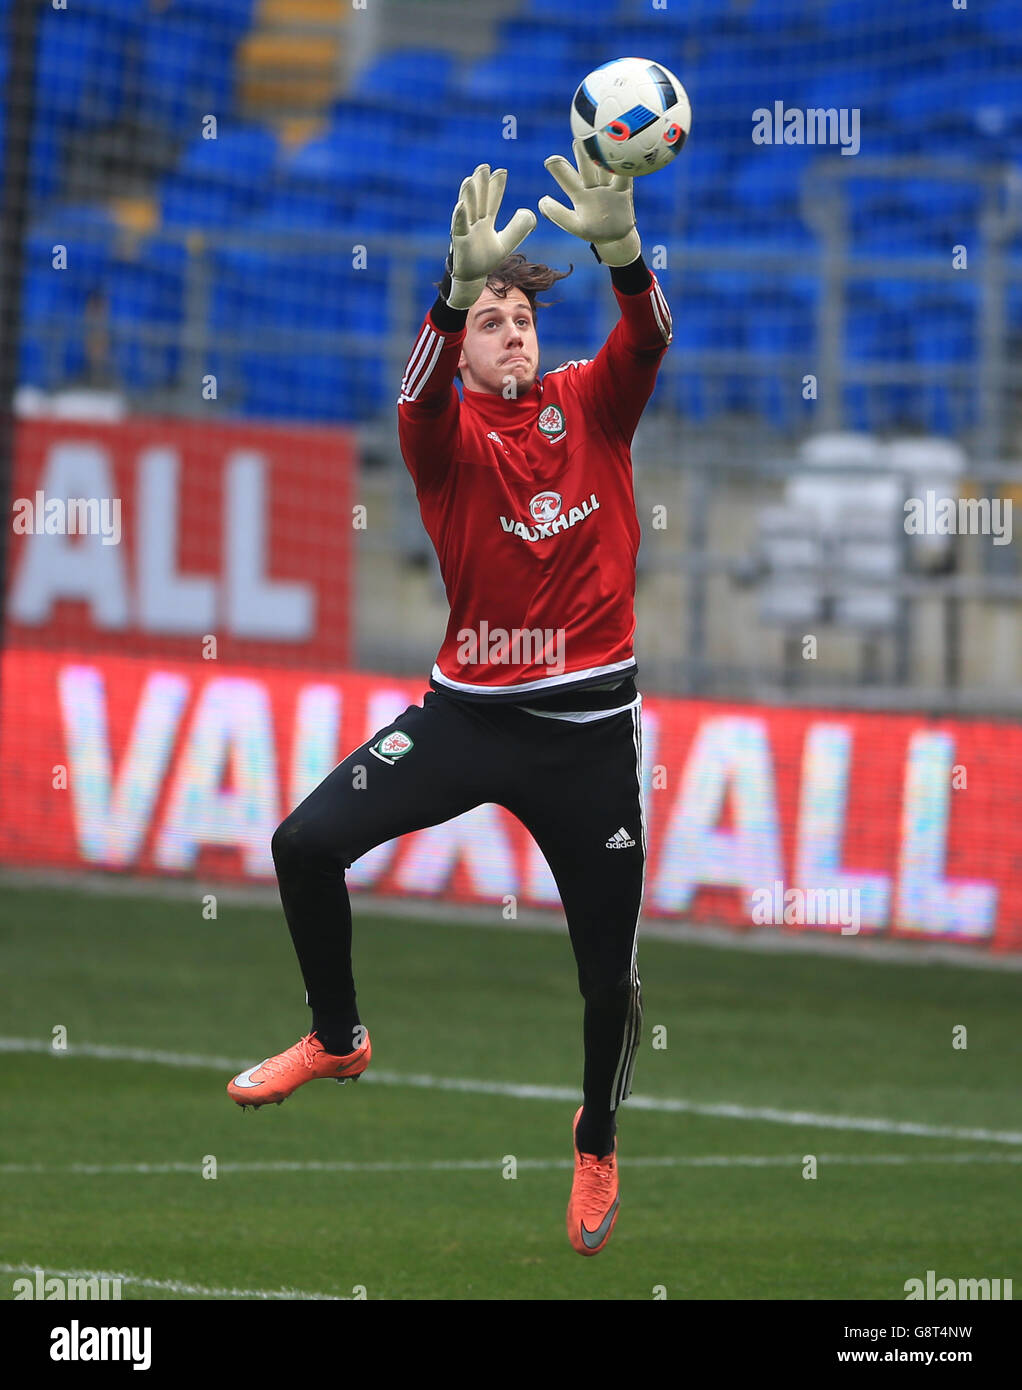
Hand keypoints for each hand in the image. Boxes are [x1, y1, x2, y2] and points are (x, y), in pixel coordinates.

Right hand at [447, 164, 536, 309]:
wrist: (473, 277)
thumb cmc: (486, 259)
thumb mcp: (506, 243)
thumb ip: (517, 229)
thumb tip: (530, 213)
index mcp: (486, 221)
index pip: (492, 200)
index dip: (496, 187)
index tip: (501, 171)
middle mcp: (474, 222)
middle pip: (479, 199)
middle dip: (481, 184)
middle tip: (484, 166)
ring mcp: (466, 230)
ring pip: (467, 209)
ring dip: (469, 194)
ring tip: (471, 179)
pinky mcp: (459, 241)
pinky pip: (459, 227)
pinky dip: (460, 216)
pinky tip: (461, 204)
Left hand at [539, 137, 639, 266]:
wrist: (615, 236)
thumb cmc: (592, 230)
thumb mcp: (576, 226)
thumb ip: (559, 215)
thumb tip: (542, 201)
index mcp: (579, 194)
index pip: (568, 179)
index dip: (560, 171)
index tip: (550, 160)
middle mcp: (593, 185)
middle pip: (588, 167)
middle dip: (583, 154)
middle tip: (577, 139)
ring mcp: (609, 187)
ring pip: (606, 168)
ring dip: (604, 155)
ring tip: (602, 139)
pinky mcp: (624, 191)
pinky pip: (626, 177)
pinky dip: (626, 166)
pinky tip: (627, 152)